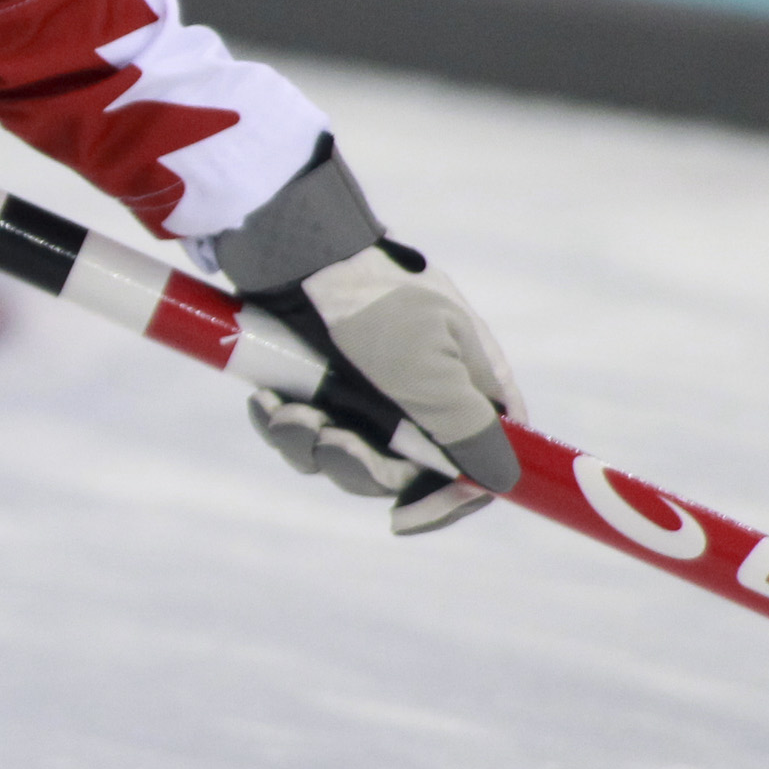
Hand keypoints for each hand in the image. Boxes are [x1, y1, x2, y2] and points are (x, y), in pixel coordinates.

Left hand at [213, 142, 524, 535]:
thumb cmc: (375, 306)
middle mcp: (422, 393)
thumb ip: (467, 430)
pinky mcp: (317, 382)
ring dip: (311, 443)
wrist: (295, 252)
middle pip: (401, 472)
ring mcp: (366, 389)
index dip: (446, 499)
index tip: (402, 516)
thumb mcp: (431, 372)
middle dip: (357, 466)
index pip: (479, 464)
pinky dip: (281, 425)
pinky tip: (264, 401)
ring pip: (342, 456)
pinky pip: (301, 433)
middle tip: (329, 438)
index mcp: (470, 386)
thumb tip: (504, 482)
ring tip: (290, 410)